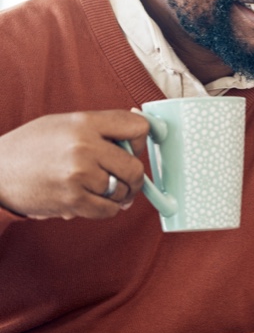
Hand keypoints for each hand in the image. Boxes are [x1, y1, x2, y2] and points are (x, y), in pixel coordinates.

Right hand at [0, 110, 149, 218]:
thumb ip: (101, 127)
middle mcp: (84, 146)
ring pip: (124, 191)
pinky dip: (106, 208)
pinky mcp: (72, 199)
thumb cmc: (31, 148)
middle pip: (135, 167)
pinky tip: (92, 200)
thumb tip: (141, 131)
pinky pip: (109, 210)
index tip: (135, 148)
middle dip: (133, 176)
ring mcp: (79, 174)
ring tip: (98, 188)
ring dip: (118, 194)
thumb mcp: (64, 124)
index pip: (138, 126)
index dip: (142, 140)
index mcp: (85, 122)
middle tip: (123, 178)